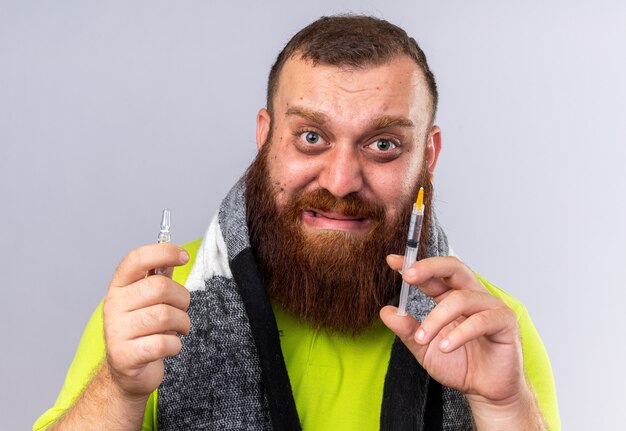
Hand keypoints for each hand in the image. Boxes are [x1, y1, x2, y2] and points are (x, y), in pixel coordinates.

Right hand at [102, 243, 190, 401]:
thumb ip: (159, 278)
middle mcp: (113, 306)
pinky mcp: (125, 356)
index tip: (183, 256)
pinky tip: (169, 347)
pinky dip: (175, 345)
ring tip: (178, 329)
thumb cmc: (142, 331)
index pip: (136, 259)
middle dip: (182, 298)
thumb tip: (175, 254)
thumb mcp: (148, 301)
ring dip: (182, 323)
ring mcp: (116, 331)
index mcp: (119, 287)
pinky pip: (163, 343)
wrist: (126, 372)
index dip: (162, 252)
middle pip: (160, 287)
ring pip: (165, 316)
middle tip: (182, 309)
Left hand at [380, 255, 527, 407]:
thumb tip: (385, 312)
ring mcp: (490, 306)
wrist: (485, 391)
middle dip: (429, 268)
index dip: (414, 265)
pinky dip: (459, 333)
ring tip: (422, 339)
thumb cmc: (459, 365)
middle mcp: (471, 295)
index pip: (433, 274)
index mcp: (450, 297)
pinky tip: (445, 347)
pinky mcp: (505, 322)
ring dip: (437, 318)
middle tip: (407, 276)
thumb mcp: (424, 348)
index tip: (392, 261)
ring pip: (461, 299)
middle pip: (453, 268)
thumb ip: (407, 330)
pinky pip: (481, 321)